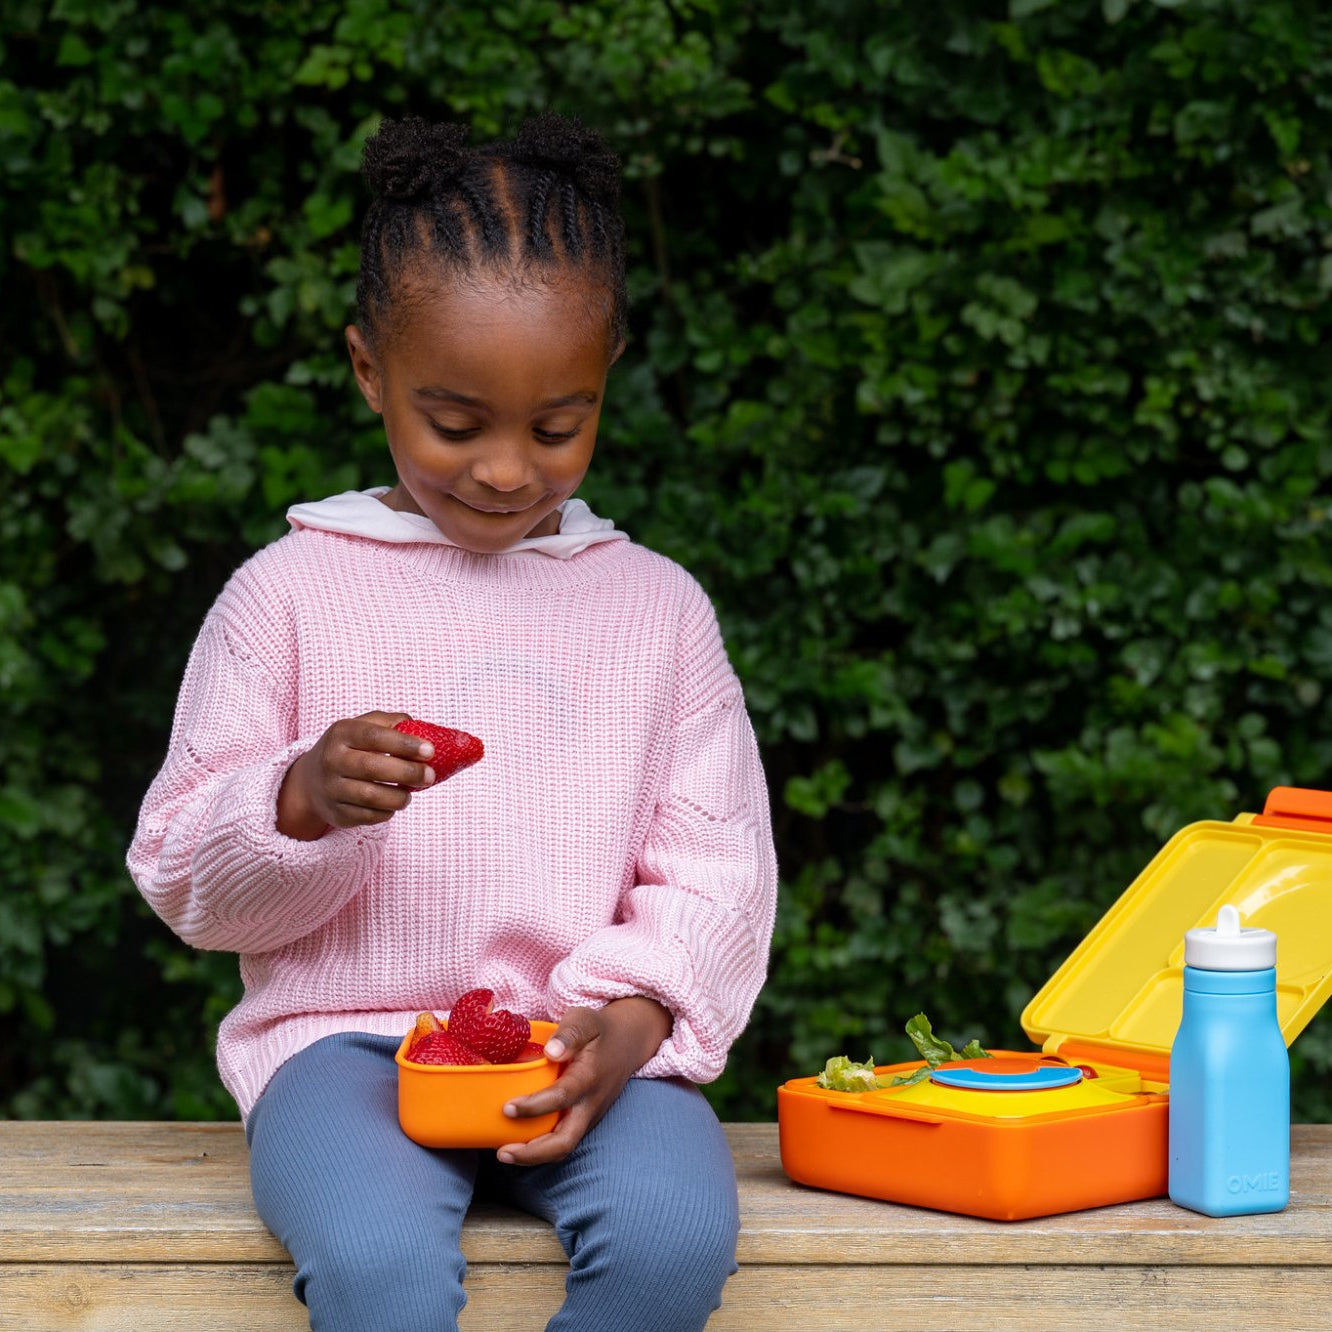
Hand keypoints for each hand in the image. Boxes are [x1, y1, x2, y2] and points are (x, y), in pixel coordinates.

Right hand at [276, 711, 437, 840]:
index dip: (404, 744)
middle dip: (407, 772)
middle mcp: (332, 760)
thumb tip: (422, 732)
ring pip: (370, 796)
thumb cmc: (349, 748)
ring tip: (411, 793)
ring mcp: (331, 788)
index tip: (430, 751)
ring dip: (399, 797)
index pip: (374, 736)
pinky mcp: (336, 813)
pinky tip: (392, 804)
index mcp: (341, 733)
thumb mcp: (362, 727)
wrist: (311, 781)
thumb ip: (390, 724)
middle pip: (372, 767)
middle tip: (429, 776)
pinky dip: (387, 812)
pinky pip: (368, 816)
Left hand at [496, 996, 672, 1165]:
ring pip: (564, 1147)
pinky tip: (519, 1144)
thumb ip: (569, 1034)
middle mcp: (590, 1103)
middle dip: (533, 1153)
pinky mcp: (585, 1121)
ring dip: (534, 1157)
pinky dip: (541, 1149)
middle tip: (503, 1153)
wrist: (628, 1043)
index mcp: (589, 1077)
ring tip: (505, 1154)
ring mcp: (589, 1116)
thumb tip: (551, 1051)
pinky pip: (564, 1141)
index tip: (507, 1108)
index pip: (562, 1097)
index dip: (534, 1107)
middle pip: (566, 1141)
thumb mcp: (585, 1020)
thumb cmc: (599, 1030)